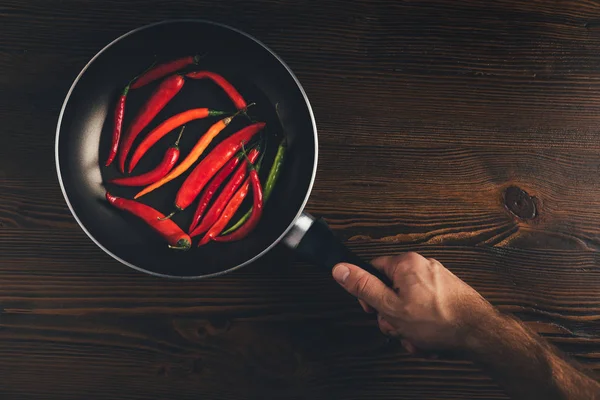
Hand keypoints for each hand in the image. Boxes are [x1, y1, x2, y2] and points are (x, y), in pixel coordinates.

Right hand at [332, 252, 495, 351]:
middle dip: (393, 316)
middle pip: (392, 290)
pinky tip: (430, 339)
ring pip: (409, 305)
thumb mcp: (391, 307)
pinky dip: (425, 327)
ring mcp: (438, 281)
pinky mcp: (448, 295)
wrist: (479, 333)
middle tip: (400, 328)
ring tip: (418, 338)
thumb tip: (340, 269)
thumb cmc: (440, 320)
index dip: (369, 294)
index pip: (373, 270)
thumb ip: (363, 287)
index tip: (374, 309)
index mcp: (406, 264)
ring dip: (409, 326)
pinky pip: (426, 310)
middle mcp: (423, 267)